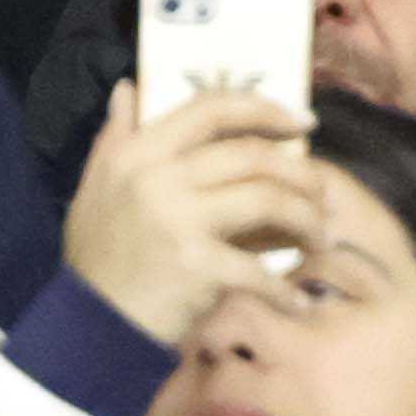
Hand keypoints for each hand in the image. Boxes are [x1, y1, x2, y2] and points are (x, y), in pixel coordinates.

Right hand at [62, 82, 327, 344]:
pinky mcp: (196, 268)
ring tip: (323, 238)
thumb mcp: (96, 186)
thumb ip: (116, 135)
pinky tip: (298, 300)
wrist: (89, 327)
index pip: (211, 109)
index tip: (304, 122)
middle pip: (252, 155)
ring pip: (268, 200)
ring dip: (307, 219)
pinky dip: (284, 289)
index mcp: (139, 152)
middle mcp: (158, 178)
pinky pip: (259, 270)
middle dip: (301, 172)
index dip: (265, 108)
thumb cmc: (98, 257)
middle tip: (325, 193)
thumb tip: (129, 87)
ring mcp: (179, 221)